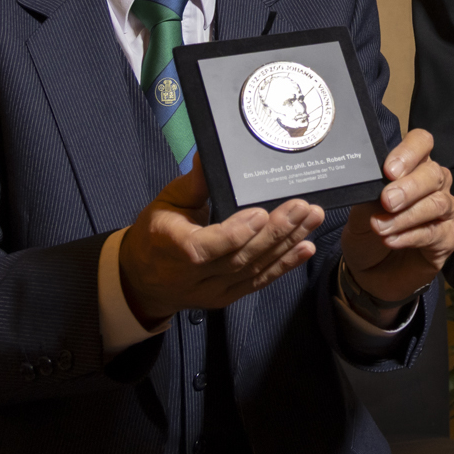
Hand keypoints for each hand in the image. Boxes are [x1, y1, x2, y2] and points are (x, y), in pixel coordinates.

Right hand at [117, 161, 323, 326]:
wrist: (142, 279)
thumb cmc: (156, 233)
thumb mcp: (167, 202)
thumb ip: (193, 183)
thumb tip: (207, 155)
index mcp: (171, 248)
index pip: (205, 248)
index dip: (235, 233)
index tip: (261, 212)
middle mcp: (192, 276)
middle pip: (239, 259)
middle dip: (275, 233)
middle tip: (303, 208)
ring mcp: (211, 291)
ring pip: (253, 270)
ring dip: (287, 245)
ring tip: (311, 221)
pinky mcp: (226, 298)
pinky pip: (258, 282)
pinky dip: (284, 266)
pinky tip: (305, 248)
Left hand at [341, 127, 453, 307]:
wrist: (368, 273)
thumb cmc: (367, 234)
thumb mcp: (359, 212)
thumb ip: (368, 195)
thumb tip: (372, 184)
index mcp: (412, 167)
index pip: (422, 143)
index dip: (409, 152)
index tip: (389, 169)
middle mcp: (434, 184)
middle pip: (434, 173)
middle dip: (410, 186)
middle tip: (386, 201)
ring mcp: (445, 211)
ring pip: (438, 203)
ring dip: (407, 216)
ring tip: (381, 228)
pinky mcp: (448, 238)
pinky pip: (436, 232)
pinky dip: (411, 236)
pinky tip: (392, 241)